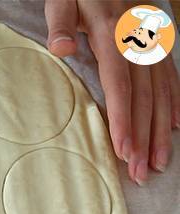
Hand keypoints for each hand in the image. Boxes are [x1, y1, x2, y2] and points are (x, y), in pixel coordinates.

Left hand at [44, 0, 179, 184]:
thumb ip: (61, 24)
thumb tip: (62, 48)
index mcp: (113, 34)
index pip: (119, 86)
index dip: (124, 120)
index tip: (124, 150)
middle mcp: (139, 42)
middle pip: (143, 98)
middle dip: (144, 138)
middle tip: (141, 173)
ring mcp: (151, 43)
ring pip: (160, 92)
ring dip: (161, 130)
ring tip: (159, 162)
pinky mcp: (156, 43)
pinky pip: (169, 76)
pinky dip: (173, 102)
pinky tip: (175, 126)